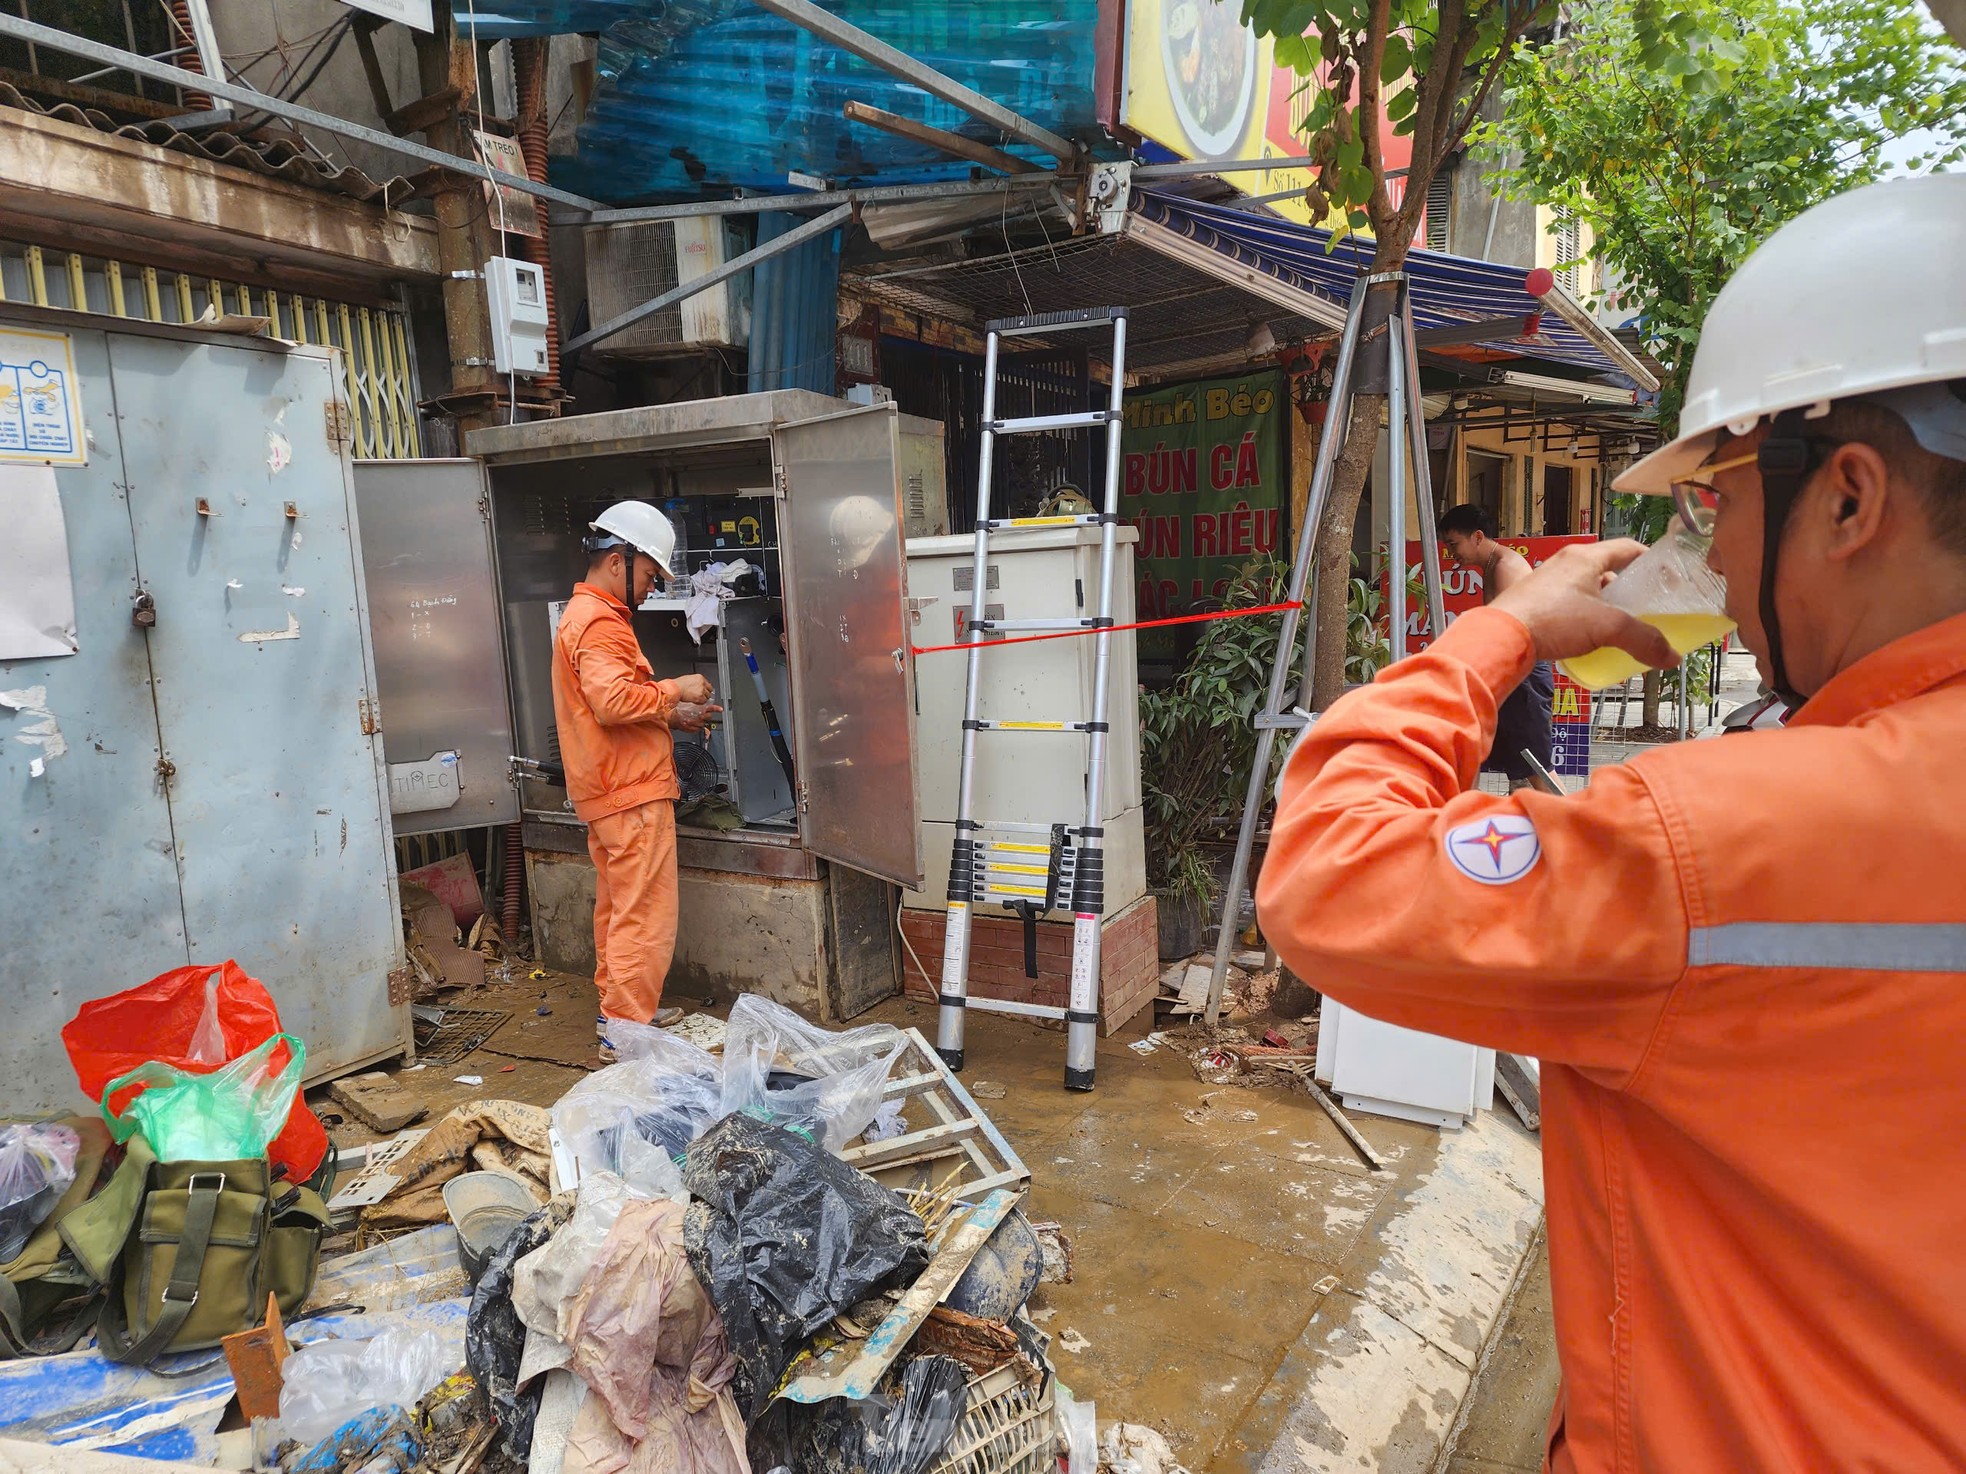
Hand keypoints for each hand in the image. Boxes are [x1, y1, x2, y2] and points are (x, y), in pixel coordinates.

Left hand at [672, 701, 721, 732]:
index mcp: (703, 709)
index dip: (716, 709)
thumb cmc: (682, 708)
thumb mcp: (687, 701)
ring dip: (694, 721)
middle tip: (700, 715)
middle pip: (708, 717)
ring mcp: (699, 722)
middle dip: (704, 716)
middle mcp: (702, 716)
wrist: (675, 716)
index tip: (720, 709)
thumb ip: (693, 698)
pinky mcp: (695, 728)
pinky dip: (690, 726)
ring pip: (701, 724)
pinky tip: (685, 722)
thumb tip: (697, 693)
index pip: (712, 708)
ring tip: (687, 719)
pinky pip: (695, 729)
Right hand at [673, 673, 713, 703]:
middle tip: (700, 696)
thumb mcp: (688, 679)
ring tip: (696, 699)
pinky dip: (700, 702)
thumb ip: (695, 682)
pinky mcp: (700, 696)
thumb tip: (697, 685)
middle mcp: (702, 683)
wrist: (674, 689)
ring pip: (707, 696)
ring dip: (703, 699)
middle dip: (705, 694)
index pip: (708, 684)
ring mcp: (702, 690)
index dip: (705, 689)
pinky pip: (704, 701)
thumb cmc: (677, 685)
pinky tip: (695, 701)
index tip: (704, 691)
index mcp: (700, 677)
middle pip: (709, 690)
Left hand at [1488, 540, 1678, 667]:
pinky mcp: (1533, 603)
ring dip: (1605, 607)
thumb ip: (1642, 639)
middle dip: (1628, 591)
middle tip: (1645, 610)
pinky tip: (1589, 639)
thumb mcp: (1607, 627)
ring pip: (1586, 590)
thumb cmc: (1551, 620)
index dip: (1650, 560)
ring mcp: (1546, 583)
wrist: (1500, 638)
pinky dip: (1584, 618)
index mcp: (1584, 558)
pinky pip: (1568, 606)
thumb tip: (1670, 656)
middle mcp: (1564, 564)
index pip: (1627, 548)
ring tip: (1620, 628)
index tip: (1665, 577)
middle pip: (1607, 571)